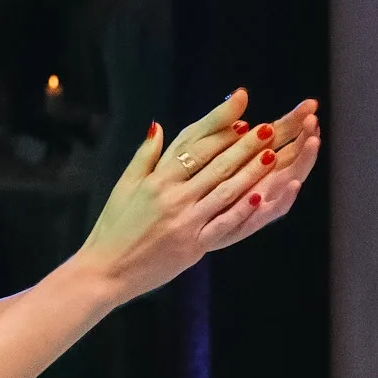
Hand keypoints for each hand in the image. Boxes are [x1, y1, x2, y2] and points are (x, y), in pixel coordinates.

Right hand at [76, 90, 321, 298]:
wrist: (104, 271)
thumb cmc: (113, 227)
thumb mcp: (124, 186)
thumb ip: (145, 156)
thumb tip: (158, 126)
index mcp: (157, 179)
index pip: (194, 143)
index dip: (220, 123)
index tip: (241, 106)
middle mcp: (172, 196)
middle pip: (215, 164)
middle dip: (245, 144)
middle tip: (268, 127)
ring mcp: (184, 221)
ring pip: (224, 191)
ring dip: (251, 172)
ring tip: (273, 154)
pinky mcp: (192, 246)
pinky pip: (223, 224)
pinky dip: (242, 210)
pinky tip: (262, 196)